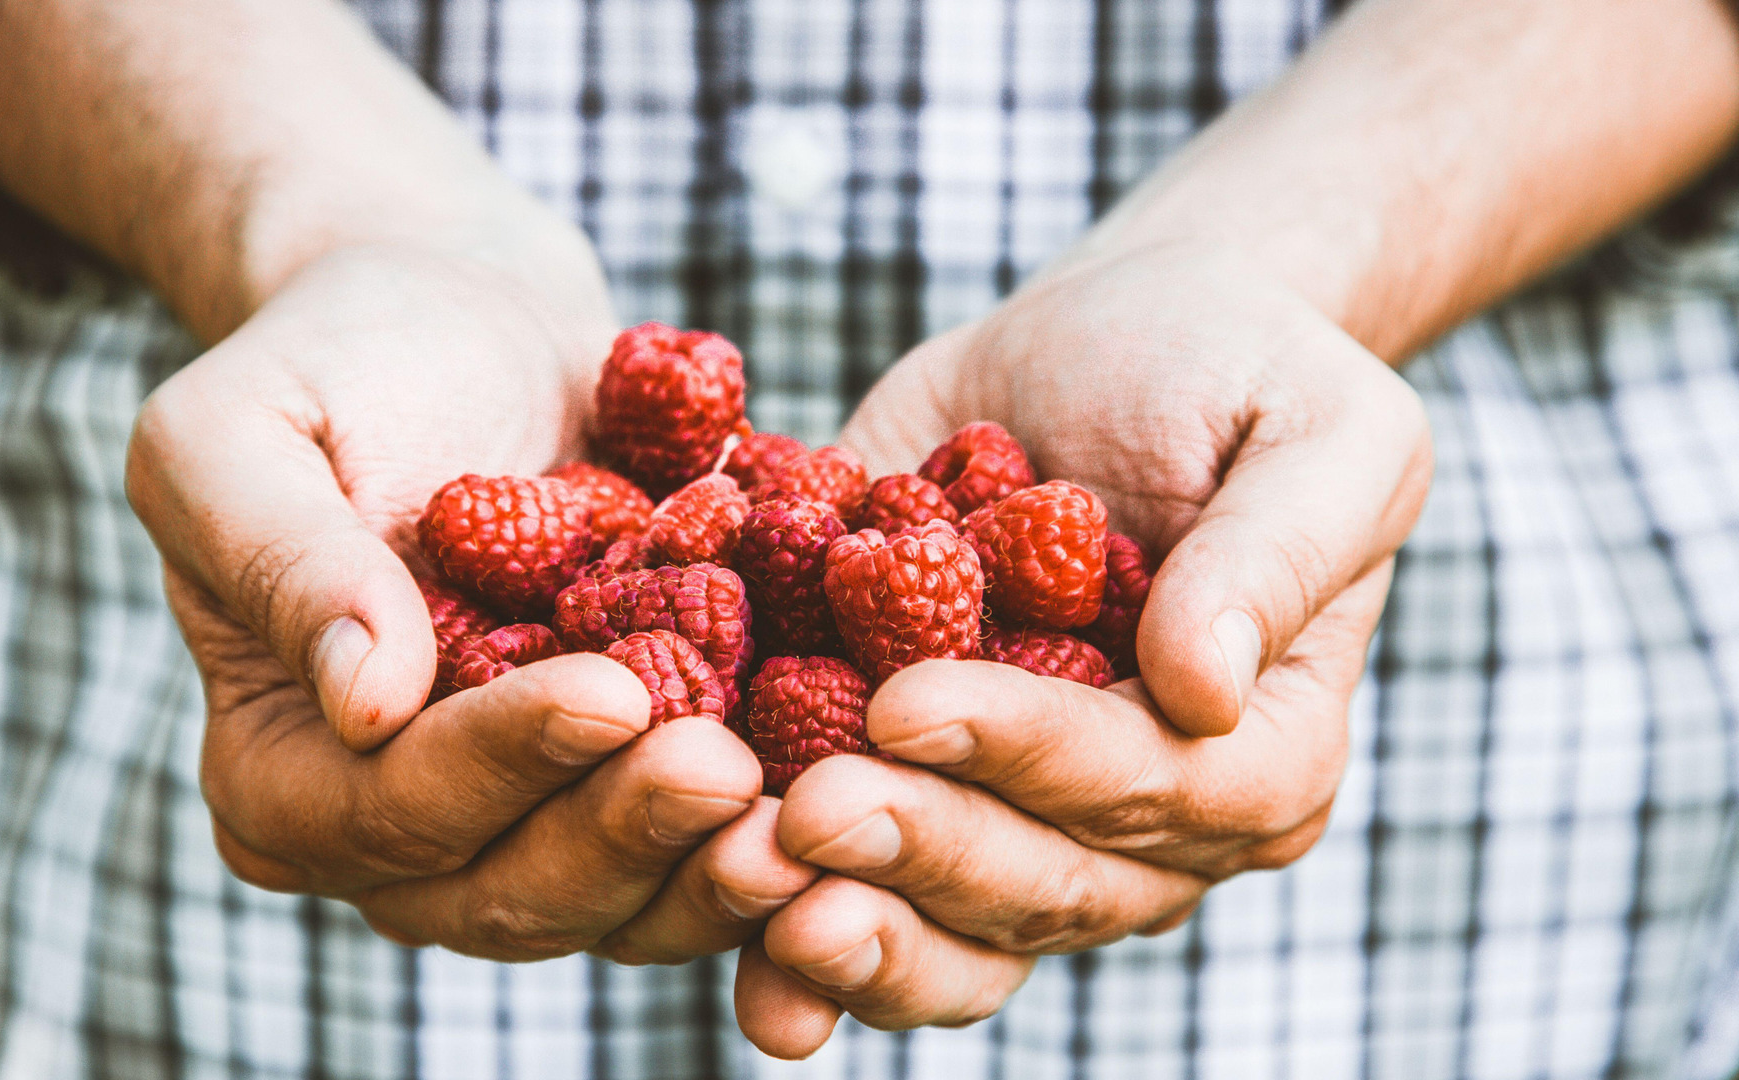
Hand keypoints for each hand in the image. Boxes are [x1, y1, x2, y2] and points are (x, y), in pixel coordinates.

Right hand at [127, 243, 811, 960]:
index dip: (501, 766)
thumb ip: (283, 560)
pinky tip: (863, 781)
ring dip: (717, 867)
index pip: (387, 808)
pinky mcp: (631, 787)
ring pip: (624, 895)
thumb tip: (366, 701)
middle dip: (626, 834)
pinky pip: (703, 842)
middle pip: (512, 886)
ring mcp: (528, 822)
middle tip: (733, 772)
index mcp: (283, 773)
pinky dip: (779, 826)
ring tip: (819, 804)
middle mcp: (401, 833)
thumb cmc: (336, 361)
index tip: (614, 694)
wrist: (465, 323)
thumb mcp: (240, 432)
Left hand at [734, 244, 1431, 1056]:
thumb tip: (1203, 683)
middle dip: (918, 852)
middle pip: (1043, 882)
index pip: (1160, 789)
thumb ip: (1276, 551)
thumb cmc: (1232, 373)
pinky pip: (862, 886)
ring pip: (949, 926)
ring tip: (738, 879)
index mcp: (1260, 748)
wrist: (1104, 349)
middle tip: (803, 815)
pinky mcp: (917, 791)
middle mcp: (1144, 822)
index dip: (1036, 759)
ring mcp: (1022, 821)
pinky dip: (784, 920)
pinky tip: (713, 917)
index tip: (906, 703)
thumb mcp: (1318, 429)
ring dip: (846, 928)